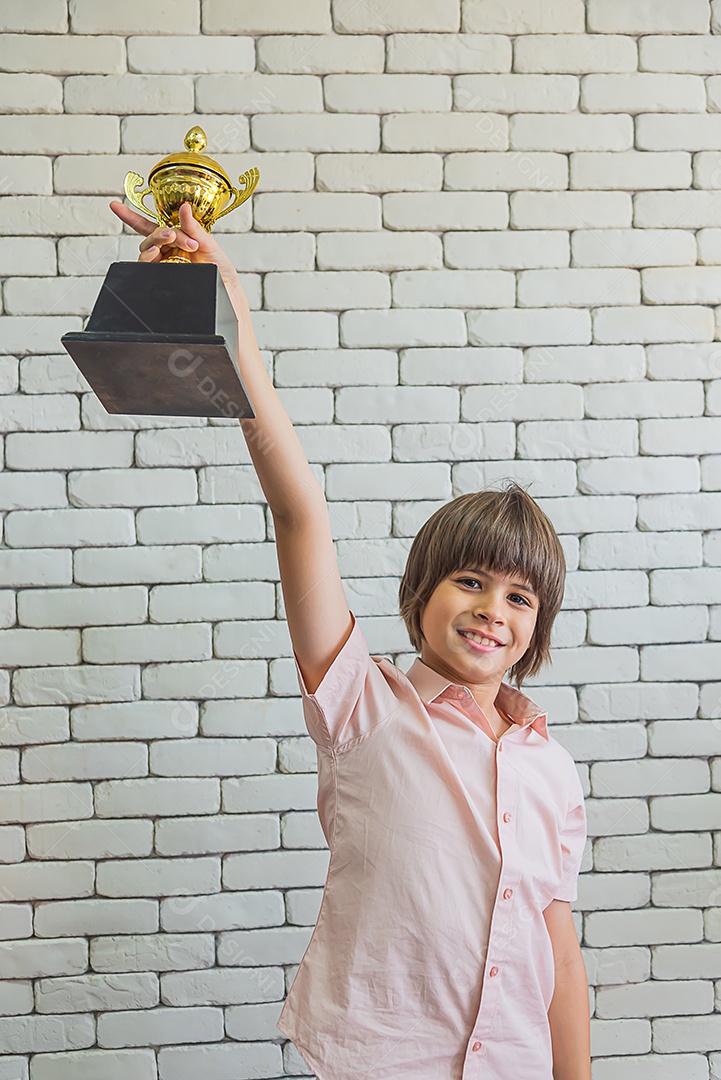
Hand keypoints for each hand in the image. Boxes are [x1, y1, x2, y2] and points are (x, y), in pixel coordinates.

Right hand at [108, 200, 248, 318]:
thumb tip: (183, 206)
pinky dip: (148, 257)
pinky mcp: (162, 277)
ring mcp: (163, 265)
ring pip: (147, 249)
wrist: (226, 295)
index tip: (115, 205)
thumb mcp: (210, 245)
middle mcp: (167, 252)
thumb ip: (194, 228)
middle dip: (160, 233)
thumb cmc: (221, 272)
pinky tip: (156, 253)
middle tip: (173, 235)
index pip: (152, 227)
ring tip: (168, 242)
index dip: (131, 217)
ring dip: (155, 242)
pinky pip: (147, 266)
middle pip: (151, 236)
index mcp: (177, 240)